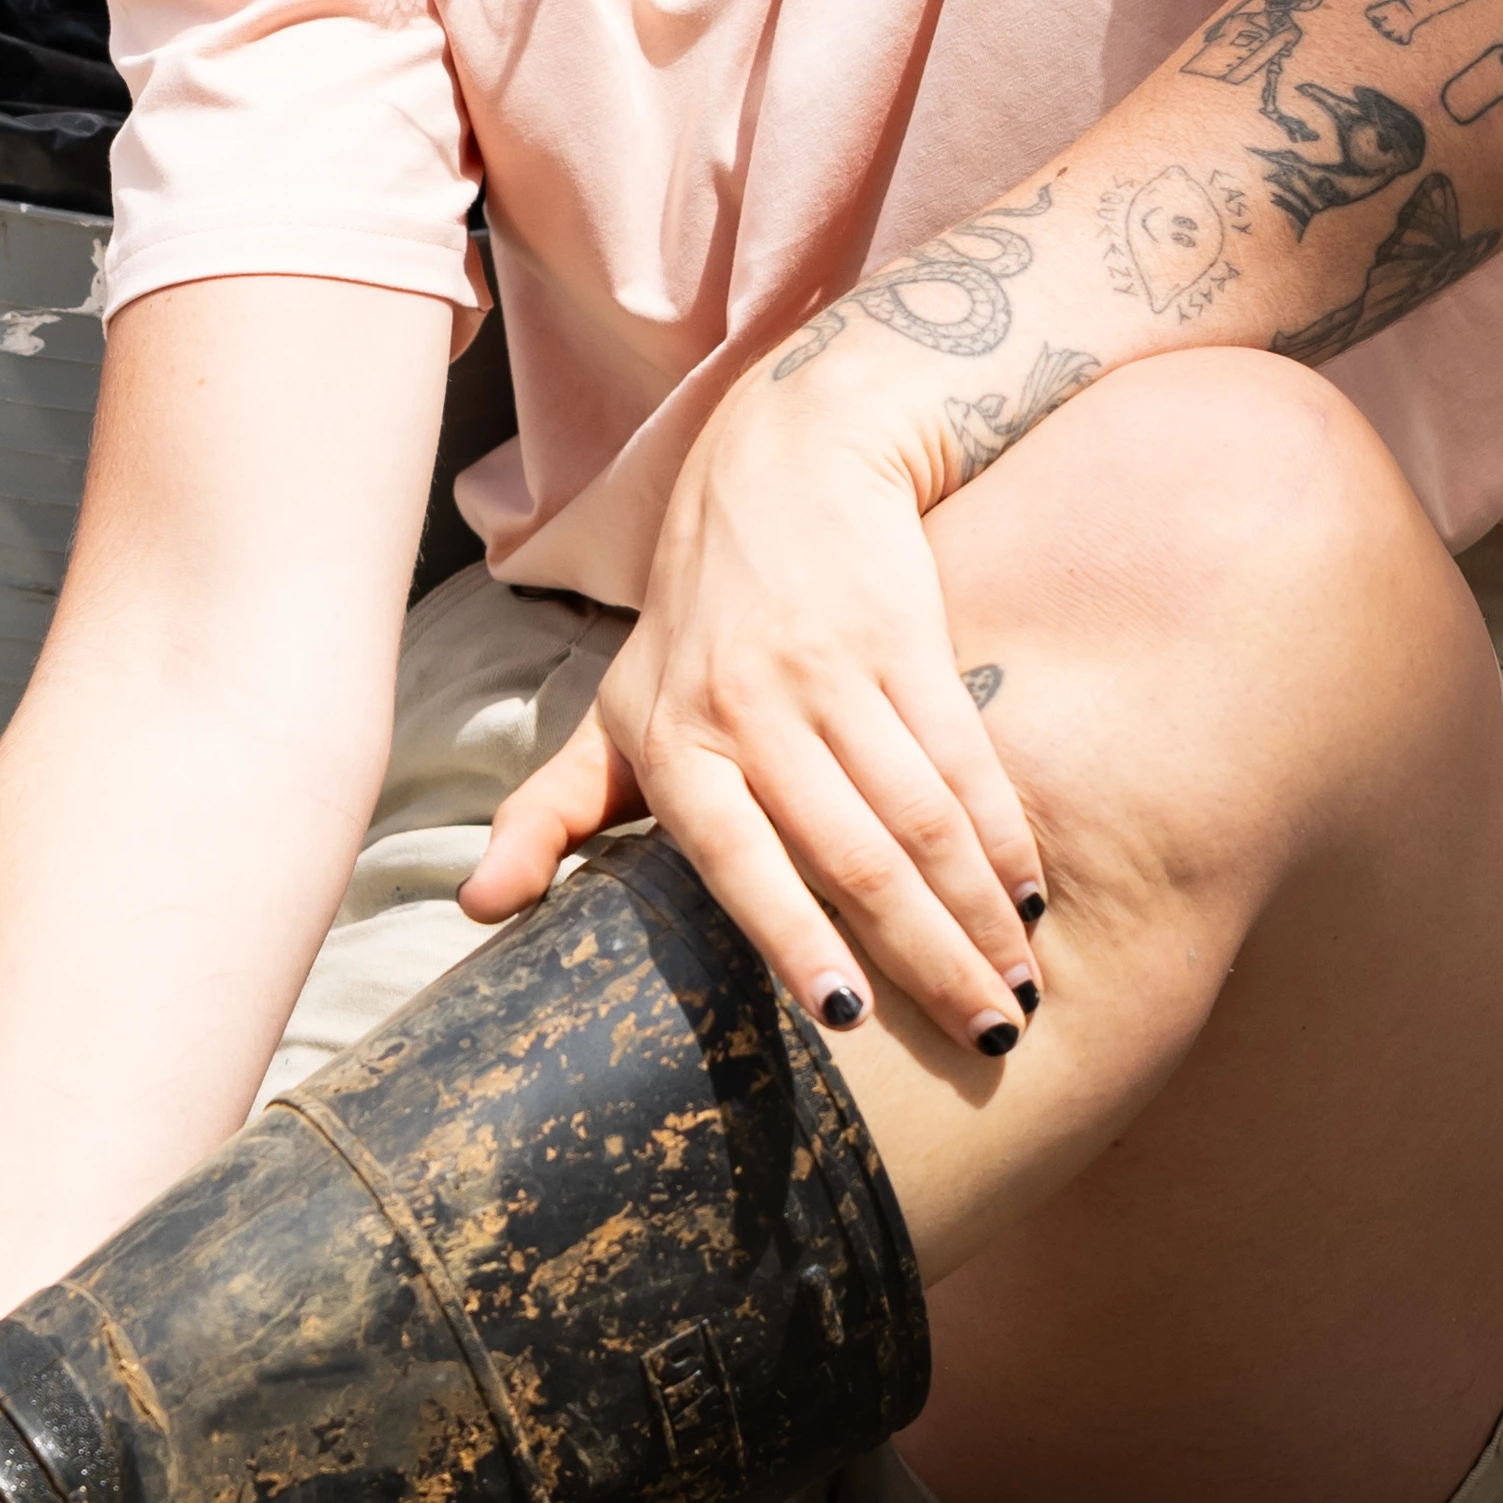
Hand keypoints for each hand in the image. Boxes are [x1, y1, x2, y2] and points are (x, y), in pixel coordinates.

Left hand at [464, 332, 1047, 1058]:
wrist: (780, 462)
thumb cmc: (692, 619)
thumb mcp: (613, 712)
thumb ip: (552, 814)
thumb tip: (477, 909)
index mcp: (672, 744)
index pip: (737, 863)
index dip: (796, 941)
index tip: (848, 1018)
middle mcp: (747, 708)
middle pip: (854, 855)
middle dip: (926, 957)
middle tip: (987, 1039)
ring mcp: (831, 670)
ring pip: (922, 816)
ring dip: (979, 910)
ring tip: (1018, 987)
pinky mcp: (903, 636)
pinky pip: (964, 756)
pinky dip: (1004, 831)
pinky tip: (1026, 891)